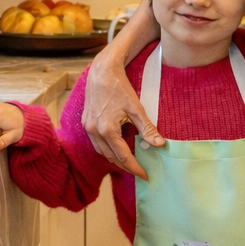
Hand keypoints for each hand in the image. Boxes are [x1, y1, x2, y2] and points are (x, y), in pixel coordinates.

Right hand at [83, 5, 163, 180]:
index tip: (145, 175)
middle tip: (139, 172)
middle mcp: (94, 131)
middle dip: (125, 167)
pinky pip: (96, 142)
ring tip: (128, 163)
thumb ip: (147, 128)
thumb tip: (160, 144)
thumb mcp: (136, 108)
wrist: (102, 70)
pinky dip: (106, 148)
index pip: (122, 156)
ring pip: (101, 151)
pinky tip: (115, 147)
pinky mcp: (85, 122)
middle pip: (110, 157)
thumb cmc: (120, 87)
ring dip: (114, 159)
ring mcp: (87, 127)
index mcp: (107, 130)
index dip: (135, 168)